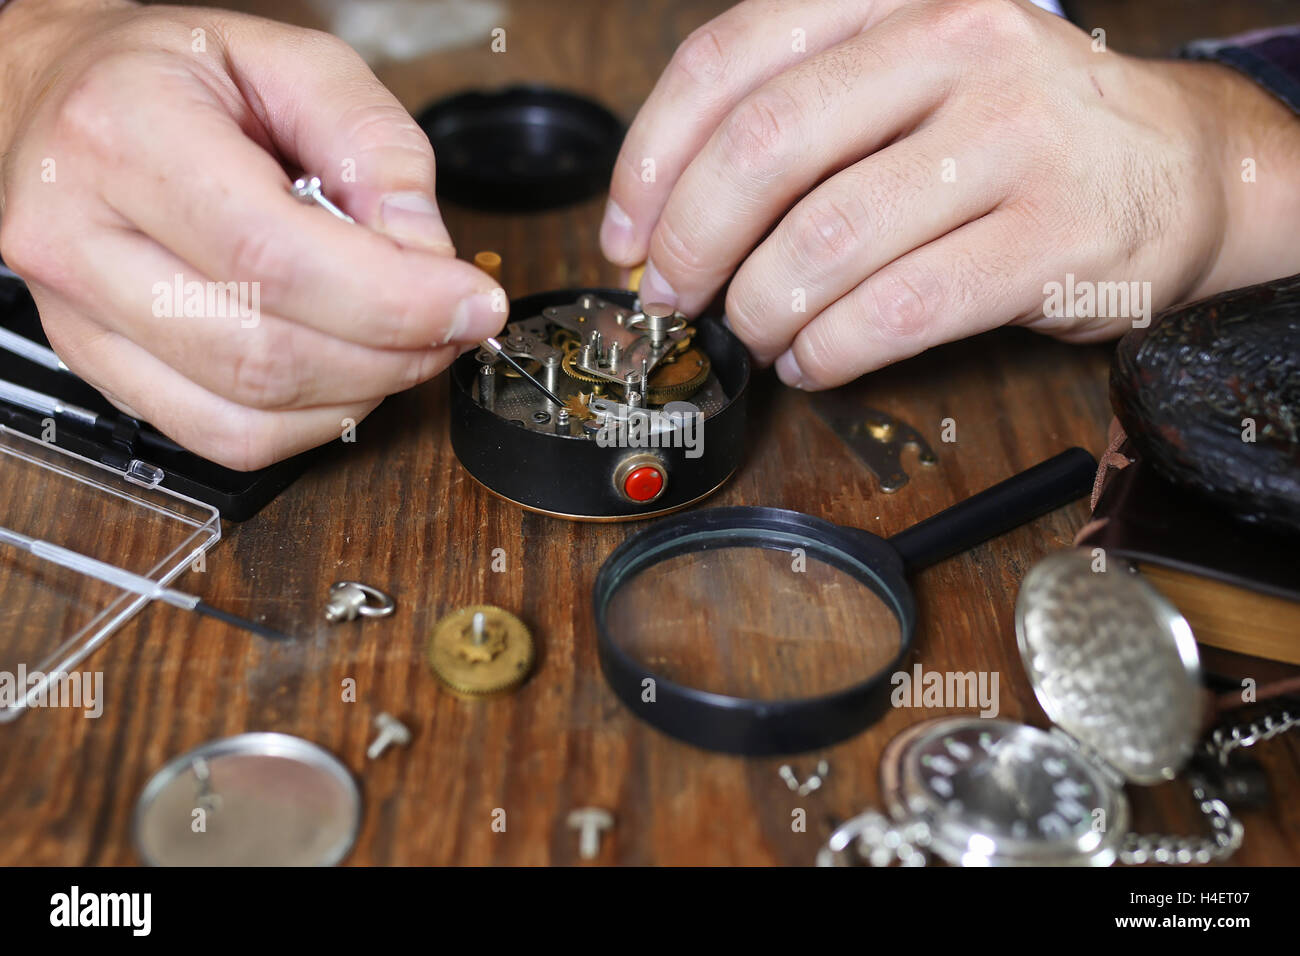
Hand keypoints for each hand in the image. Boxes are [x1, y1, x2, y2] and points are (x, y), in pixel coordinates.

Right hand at [0, 0, 504, 468]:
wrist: (60, 93)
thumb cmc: (172, 74)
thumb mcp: (291, 61)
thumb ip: (375, 144)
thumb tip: (427, 252)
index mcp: (122, 134)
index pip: (273, 257)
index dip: (393, 300)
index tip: (470, 301)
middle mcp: (78, 236)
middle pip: (263, 353)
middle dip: (391, 354)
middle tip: (451, 324)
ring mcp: (79, 317)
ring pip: (244, 417)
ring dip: (358, 396)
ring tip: (404, 344)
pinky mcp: (100, 367)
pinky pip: (222, 438)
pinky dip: (309, 425)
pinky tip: (346, 374)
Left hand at [601, 0, 1299, 388]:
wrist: (1177, 165)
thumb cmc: (1015, 131)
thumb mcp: (910, 79)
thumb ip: (801, 122)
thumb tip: (664, 220)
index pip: (732, 59)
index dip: (653, 157)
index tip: (626, 232)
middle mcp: (958, 46)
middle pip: (767, 148)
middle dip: (693, 242)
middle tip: (673, 296)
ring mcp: (1015, 138)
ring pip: (827, 240)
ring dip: (761, 309)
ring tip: (756, 334)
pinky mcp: (1052, 238)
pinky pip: (899, 311)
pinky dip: (831, 351)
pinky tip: (817, 358)